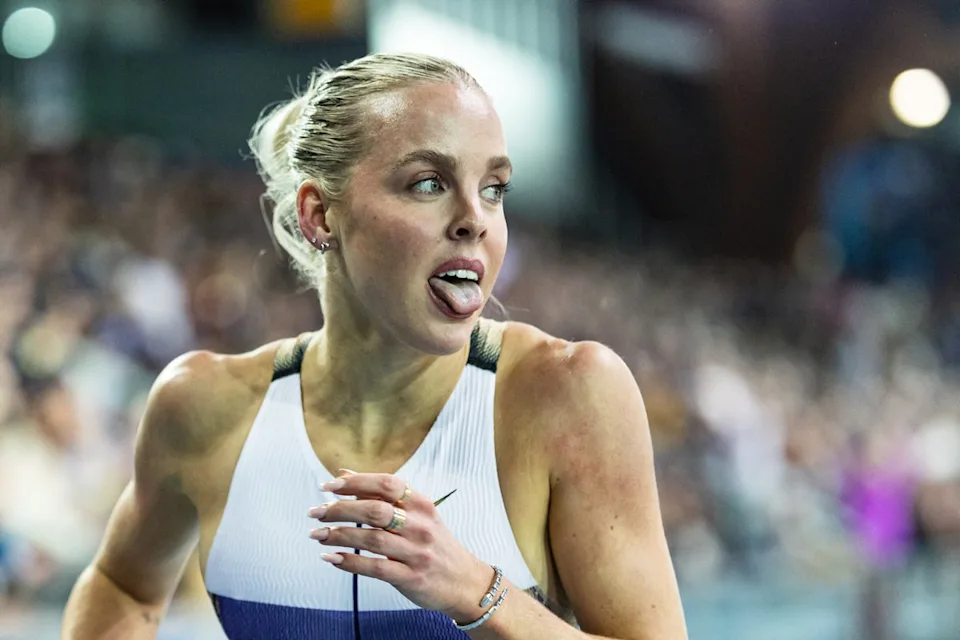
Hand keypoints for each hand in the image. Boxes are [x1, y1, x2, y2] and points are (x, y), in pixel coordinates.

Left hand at [308, 472, 491, 619]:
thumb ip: (381, 495)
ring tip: (317, 535)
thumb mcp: (417, 514)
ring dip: (339, 535)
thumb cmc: (434, 544)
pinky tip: (332, 558)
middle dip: (340, 509)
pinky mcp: (411, 578)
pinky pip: (375, 568)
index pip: (386, 484)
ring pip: (371, 539)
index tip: (328, 486)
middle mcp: (420, 526)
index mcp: (422, 504)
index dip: (355, 482)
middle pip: (374, 510)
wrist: (464, 582)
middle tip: (316, 512)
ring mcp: (417, 552)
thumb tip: (343, 474)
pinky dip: (350, 562)